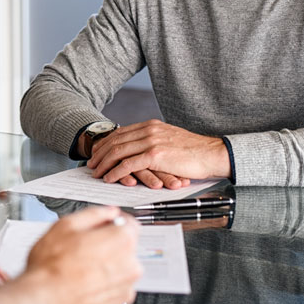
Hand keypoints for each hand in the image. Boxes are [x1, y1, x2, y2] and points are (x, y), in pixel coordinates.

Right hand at [17, 206, 141, 303]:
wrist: (45, 297)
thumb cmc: (52, 266)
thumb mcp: (66, 225)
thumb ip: (94, 214)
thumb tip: (107, 212)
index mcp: (121, 240)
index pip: (130, 223)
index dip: (114, 221)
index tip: (105, 223)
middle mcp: (130, 264)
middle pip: (125, 245)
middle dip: (109, 242)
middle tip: (85, 245)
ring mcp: (126, 285)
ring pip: (121, 265)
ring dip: (107, 262)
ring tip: (82, 264)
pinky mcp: (119, 300)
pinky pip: (116, 283)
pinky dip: (105, 280)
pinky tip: (85, 278)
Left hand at [86, 120, 229, 186]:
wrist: (213, 153)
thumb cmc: (194, 151)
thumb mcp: (169, 140)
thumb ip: (154, 141)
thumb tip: (140, 150)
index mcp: (151, 125)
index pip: (120, 133)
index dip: (105, 143)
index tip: (97, 152)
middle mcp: (148, 130)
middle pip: (115, 140)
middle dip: (100, 153)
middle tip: (91, 164)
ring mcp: (151, 141)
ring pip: (118, 151)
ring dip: (104, 163)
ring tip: (96, 173)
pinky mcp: (155, 155)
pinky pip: (128, 164)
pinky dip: (115, 172)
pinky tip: (109, 178)